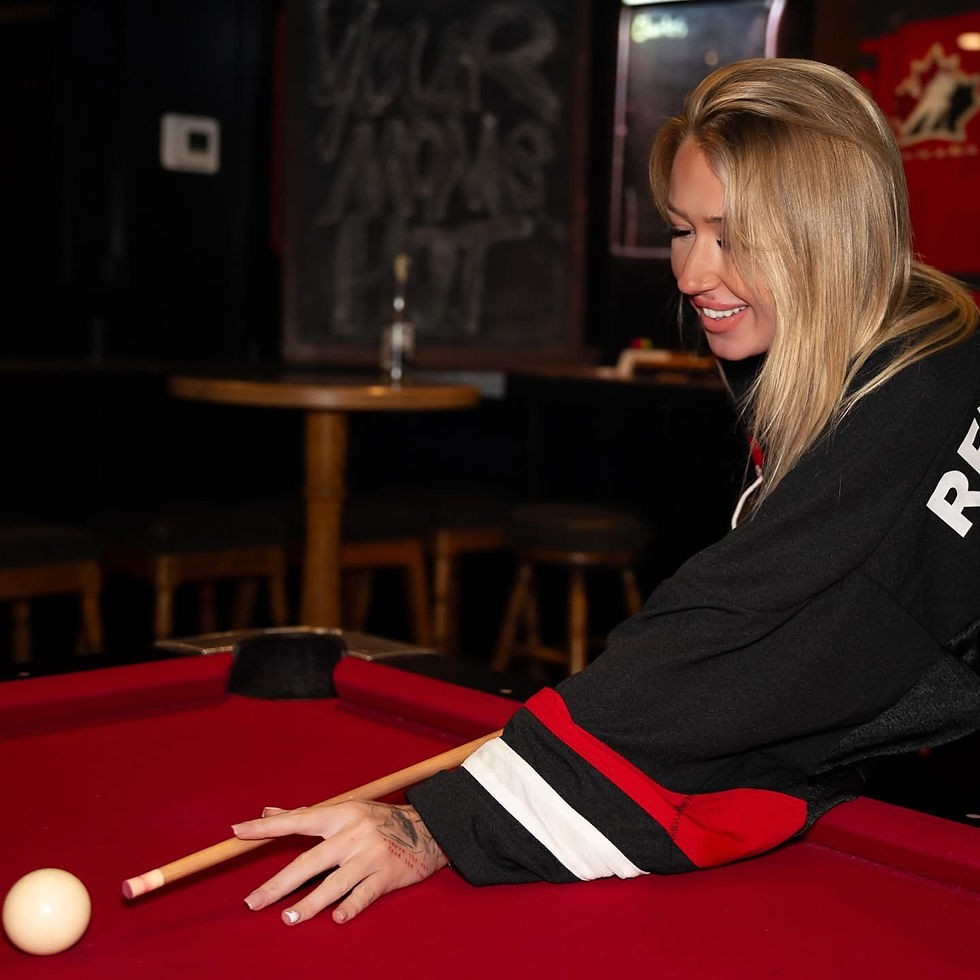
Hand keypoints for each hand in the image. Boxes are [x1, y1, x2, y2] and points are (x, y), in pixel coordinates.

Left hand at [231, 801, 447, 925]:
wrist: (427, 829)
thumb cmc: (378, 820)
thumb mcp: (346, 809)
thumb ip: (306, 814)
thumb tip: (268, 810)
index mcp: (340, 814)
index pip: (297, 820)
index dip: (266, 827)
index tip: (237, 833)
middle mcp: (353, 834)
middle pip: (309, 861)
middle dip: (279, 884)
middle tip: (252, 902)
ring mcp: (371, 856)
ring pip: (334, 883)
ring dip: (309, 903)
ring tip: (287, 919)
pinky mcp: (387, 875)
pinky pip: (365, 894)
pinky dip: (351, 906)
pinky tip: (336, 918)